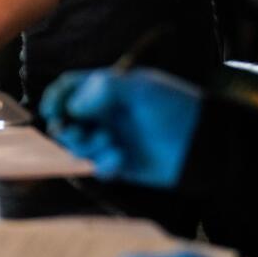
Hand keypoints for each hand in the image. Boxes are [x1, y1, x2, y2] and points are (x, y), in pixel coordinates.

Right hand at [40, 68, 201, 187]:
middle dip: (67, 128)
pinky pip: (97, 168)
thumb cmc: (174, 108)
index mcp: (106, 91)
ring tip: (111, 145)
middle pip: (66, 120)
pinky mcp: (119, 164)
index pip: (68, 88)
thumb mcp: (140, 89)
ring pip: (78, 146)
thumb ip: (102, 89)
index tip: (53, 110)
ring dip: (87, 147)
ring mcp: (111, 139)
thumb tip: (71, 106)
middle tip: (77, 133)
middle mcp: (104, 114)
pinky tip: (120, 161)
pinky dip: (103, 165)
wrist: (204, 144)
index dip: (56, 98)